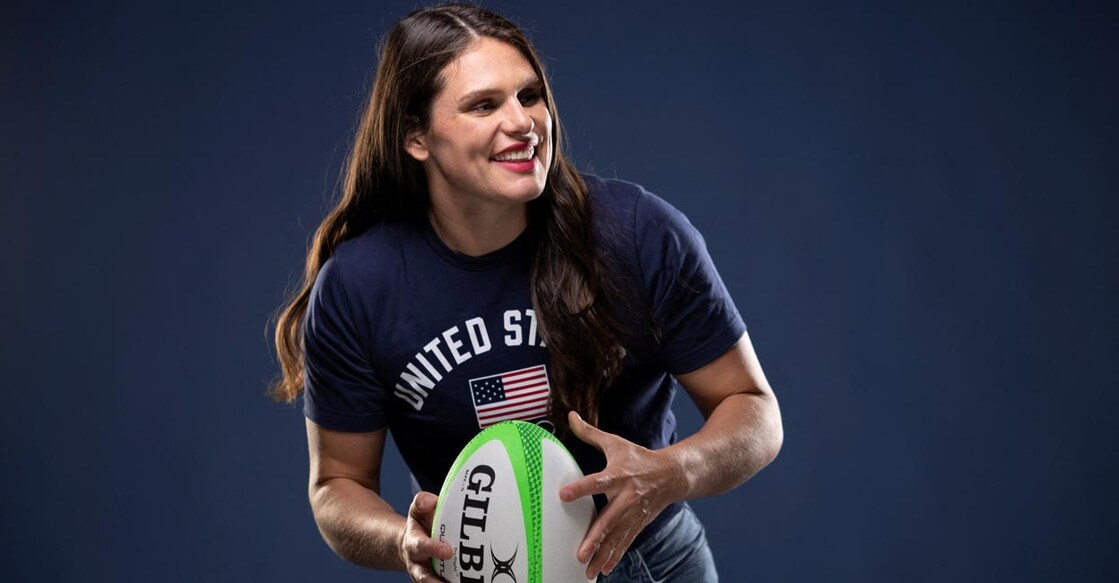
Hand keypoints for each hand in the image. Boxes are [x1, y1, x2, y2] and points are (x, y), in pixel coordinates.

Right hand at [400, 492, 452, 582]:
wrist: (410, 546)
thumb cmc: (420, 526)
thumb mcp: (418, 511)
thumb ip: (422, 503)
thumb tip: (431, 501)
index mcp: (414, 544)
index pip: (421, 546)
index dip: (433, 549)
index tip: (448, 551)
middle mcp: (417, 564)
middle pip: (423, 576)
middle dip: (436, 581)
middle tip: (454, 582)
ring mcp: (425, 577)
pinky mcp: (434, 582)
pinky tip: (472, 582)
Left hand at [559, 411, 685, 578]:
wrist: (674, 475)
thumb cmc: (639, 458)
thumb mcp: (616, 443)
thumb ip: (590, 433)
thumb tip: (570, 414)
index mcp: (619, 475)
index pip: (597, 482)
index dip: (580, 488)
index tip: (563, 495)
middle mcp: (627, 497)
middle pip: (608, 519)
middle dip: (595, 538)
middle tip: (580, 553)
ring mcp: (634, 514)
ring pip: (616, 537)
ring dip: (602, 555)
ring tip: (588, 570)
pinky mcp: (638, 524)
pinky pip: (625, 543)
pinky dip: (614, 557)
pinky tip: (602, 570)